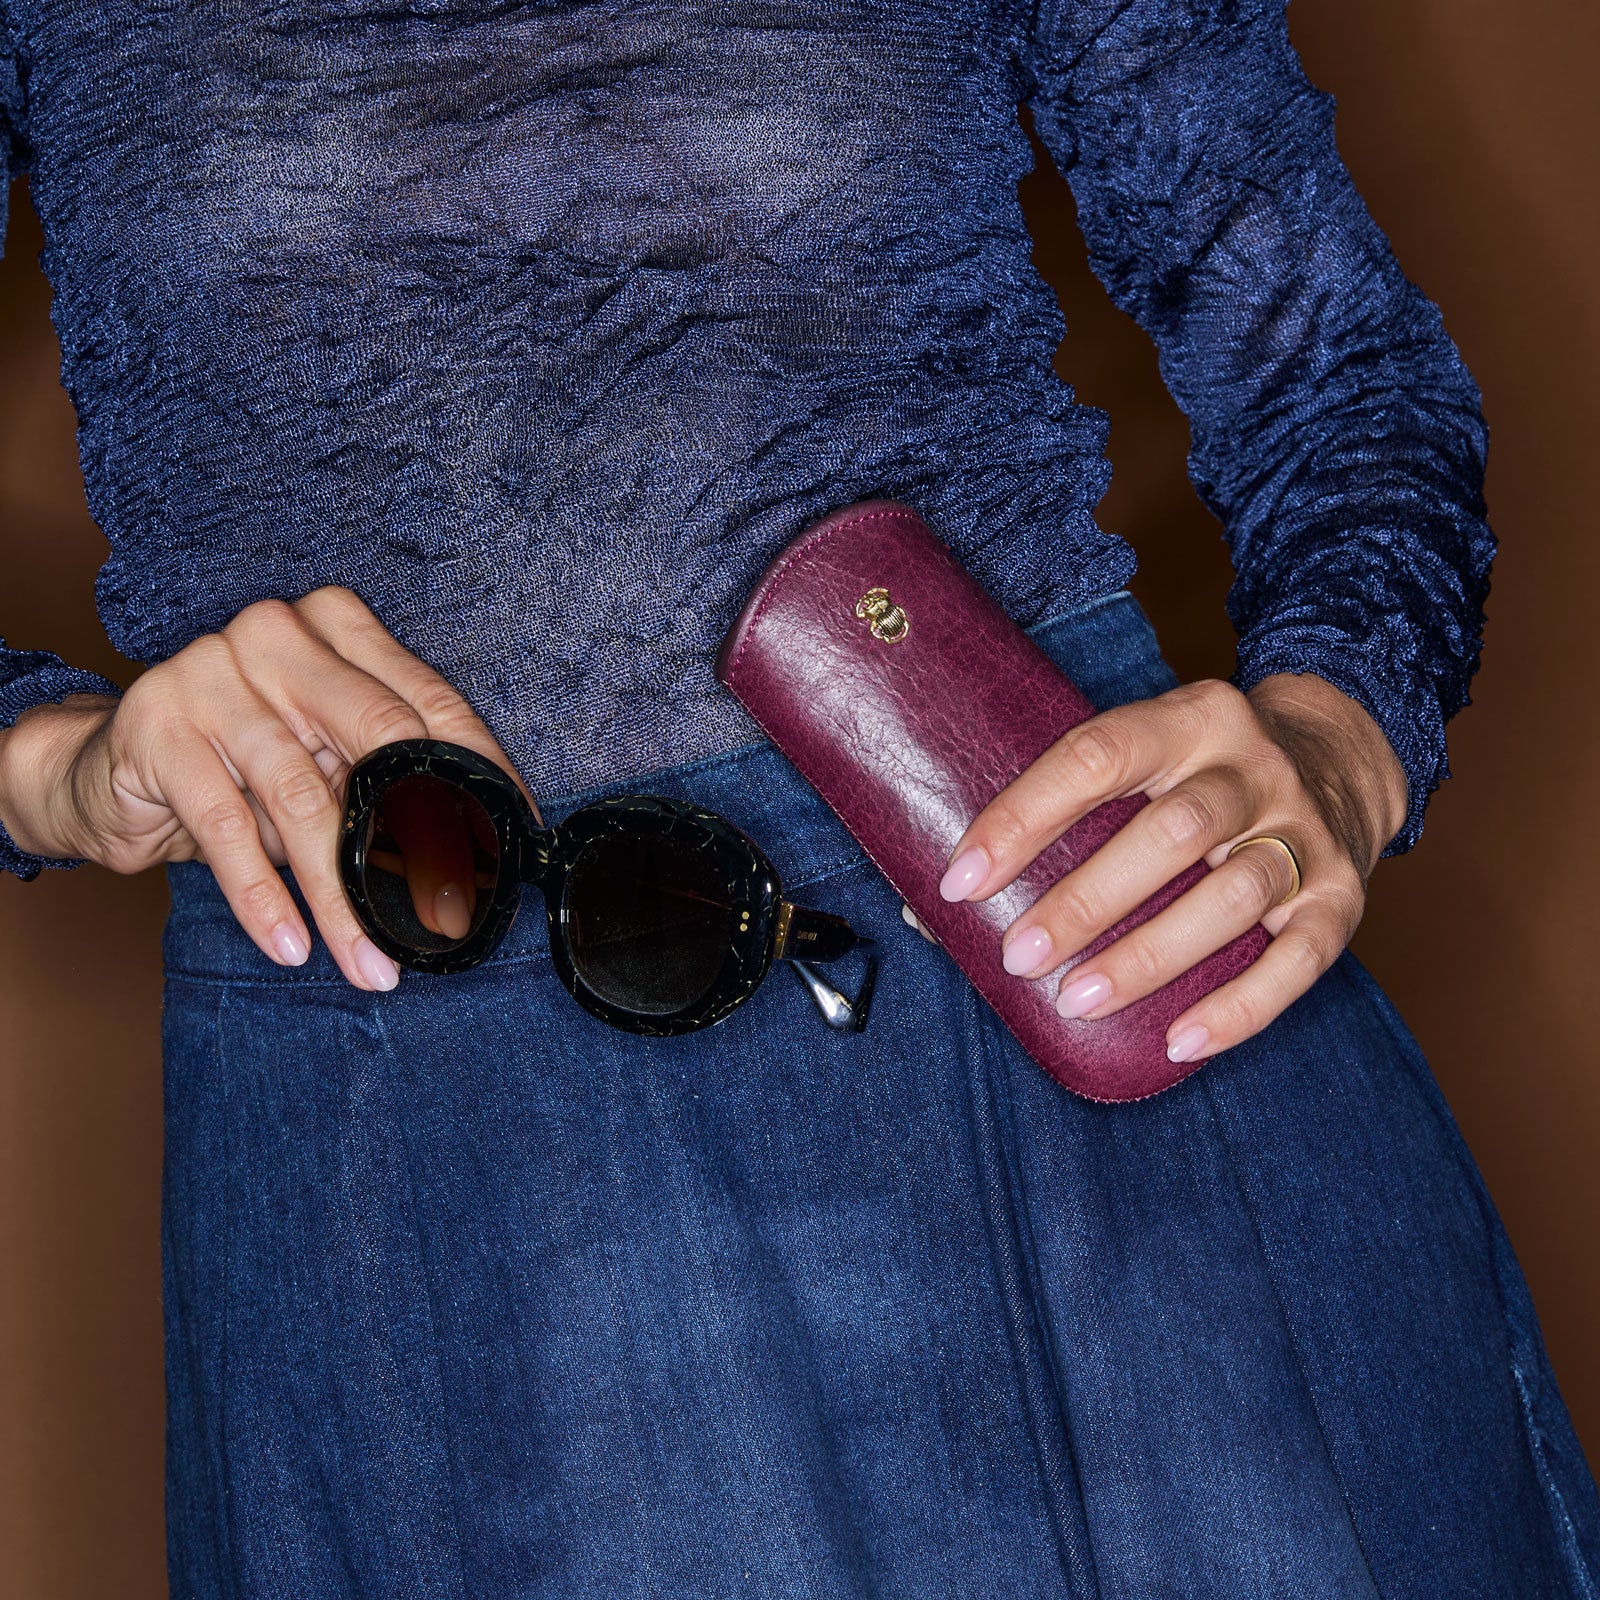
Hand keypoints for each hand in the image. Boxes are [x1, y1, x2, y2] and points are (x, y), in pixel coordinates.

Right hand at [0, 587, 537, 990]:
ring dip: (340, 899)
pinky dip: (263, 898)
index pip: (430, 704)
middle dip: (422, 845)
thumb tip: (471, 855)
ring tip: (369, 963)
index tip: (512, 843)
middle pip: (379, 745)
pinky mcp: (159, 727)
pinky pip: (229, 828)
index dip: (480, 776)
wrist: (105, 770)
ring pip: (305, 801)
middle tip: (447, 918)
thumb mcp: (324, 760)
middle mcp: (277, 634)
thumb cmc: (240, 766)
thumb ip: (386, 780)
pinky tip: (290, 944)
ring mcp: (212, 672)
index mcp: (336, 625)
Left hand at [915, 672, 1408, 1063]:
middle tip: (1021, 955)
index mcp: (1188, 719)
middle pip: (1174, 831)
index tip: (962, 880)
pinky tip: (1180, 1039)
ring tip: (1078, 1000)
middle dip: (1089, 899)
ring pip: (1233, 896)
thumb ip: (1059, 810)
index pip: (1095, 756)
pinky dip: (1240, 1007)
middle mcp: (1253, 768)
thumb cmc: (1198, 772)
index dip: (1024, 818)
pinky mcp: (1342, 897)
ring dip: (1150, 955)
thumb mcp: (1145, 750)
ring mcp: (1305, 831)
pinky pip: (1299, 960)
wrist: (1341, 757)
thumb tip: (938, 908)